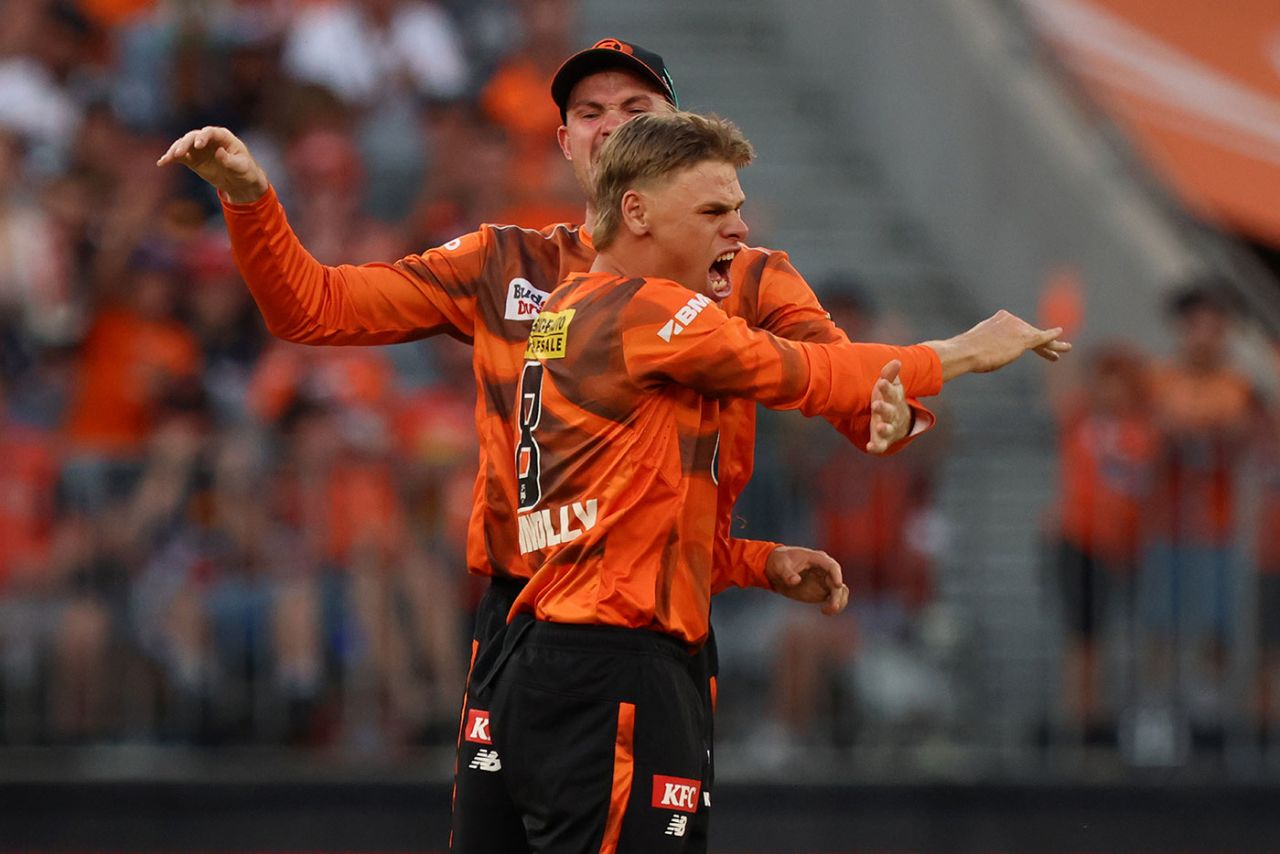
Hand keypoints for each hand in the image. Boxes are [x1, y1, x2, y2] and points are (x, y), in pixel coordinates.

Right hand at [157, 126, 268, 203]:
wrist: (240, 182)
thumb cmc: (244, 171)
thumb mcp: (241, 167)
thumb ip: (229, 160)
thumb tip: (219, 153)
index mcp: (223, 137)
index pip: (209, 132)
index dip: (202, 137)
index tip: (198, 145)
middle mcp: (208, 139)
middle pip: (192, 137)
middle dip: (185, 144)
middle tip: (178, 153)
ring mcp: (198, 148)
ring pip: (183, 145)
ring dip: (175, 150)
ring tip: (168, 158)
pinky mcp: (192, 159)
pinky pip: (180, 156)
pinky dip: (171, 158)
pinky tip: (162, 162)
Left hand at [765, 546, 848, 615]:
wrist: (776, 570)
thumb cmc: (780, 562)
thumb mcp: (780, 566)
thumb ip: (787, 574)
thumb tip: (795, 581)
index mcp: (817, 559)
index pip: (832, 566)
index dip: (837, 575)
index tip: (837, 585)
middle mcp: (825, 570)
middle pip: (837, 582)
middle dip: (838, 594)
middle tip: (833, 606)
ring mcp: (825, 582)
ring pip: (840, 592)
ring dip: (839, 601)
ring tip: (828, 610)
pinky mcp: (822, 592)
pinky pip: (834, 599)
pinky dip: (833, 606)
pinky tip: (825, 611)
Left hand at [867, 359, 909, 453]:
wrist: (902, 421)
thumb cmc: (890, 399)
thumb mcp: (892, 386)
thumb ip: (890, 374)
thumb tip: (896, 361)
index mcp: (892, 399)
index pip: (890, 392)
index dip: (886, 388)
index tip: (881, 382)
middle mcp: (891, 414)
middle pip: (889, 411)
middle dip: (884, 408)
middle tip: (876, 404)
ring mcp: (888, 427)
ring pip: (887, 429)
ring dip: (884, 428)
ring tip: (879, 427)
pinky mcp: (883, 440)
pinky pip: (880, 445)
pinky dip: (876, 447)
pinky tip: (869, 448)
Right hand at [928, 310, 1071, 380]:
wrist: (965, 352)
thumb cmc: (963, 352)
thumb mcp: (972, 346)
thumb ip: (976, 348)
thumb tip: (949, 357)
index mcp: (999, 318)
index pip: (1015, 328)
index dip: (1019, 340)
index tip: (1017, 347)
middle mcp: (1011, 320)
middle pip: (1028, 331)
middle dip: (1038, 341)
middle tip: (1049, 349)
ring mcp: (1019, 329)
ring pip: (1039, 338)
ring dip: (1051, 346)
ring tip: (1064, 350)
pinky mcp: (1025, 339)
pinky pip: (1044, 338)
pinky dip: (1054, 339)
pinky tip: (1063, 342)